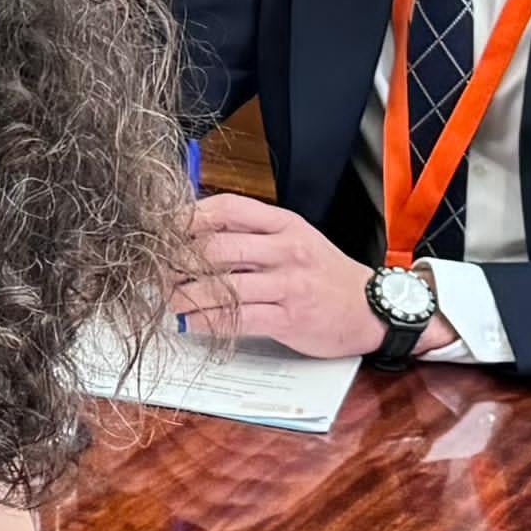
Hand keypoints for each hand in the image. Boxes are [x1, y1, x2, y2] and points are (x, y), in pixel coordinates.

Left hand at [167, 192, 388, 354]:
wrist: (374, 309)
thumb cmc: (326, 274)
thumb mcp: (296, 239)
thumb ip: (254, 234)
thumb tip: (197, 234)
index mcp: (285, 224)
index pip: (229, 208)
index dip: (190, 216)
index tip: (162, 227)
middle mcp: (286, 250)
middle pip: (219, 247)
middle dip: (179, 259)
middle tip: (156, 268)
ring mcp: (289, 285)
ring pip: (224, 286)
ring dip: (186, 293)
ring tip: (166, 298)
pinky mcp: (290, 318)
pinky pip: (238, 319)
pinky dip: (207, 322)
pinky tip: (190, 322)